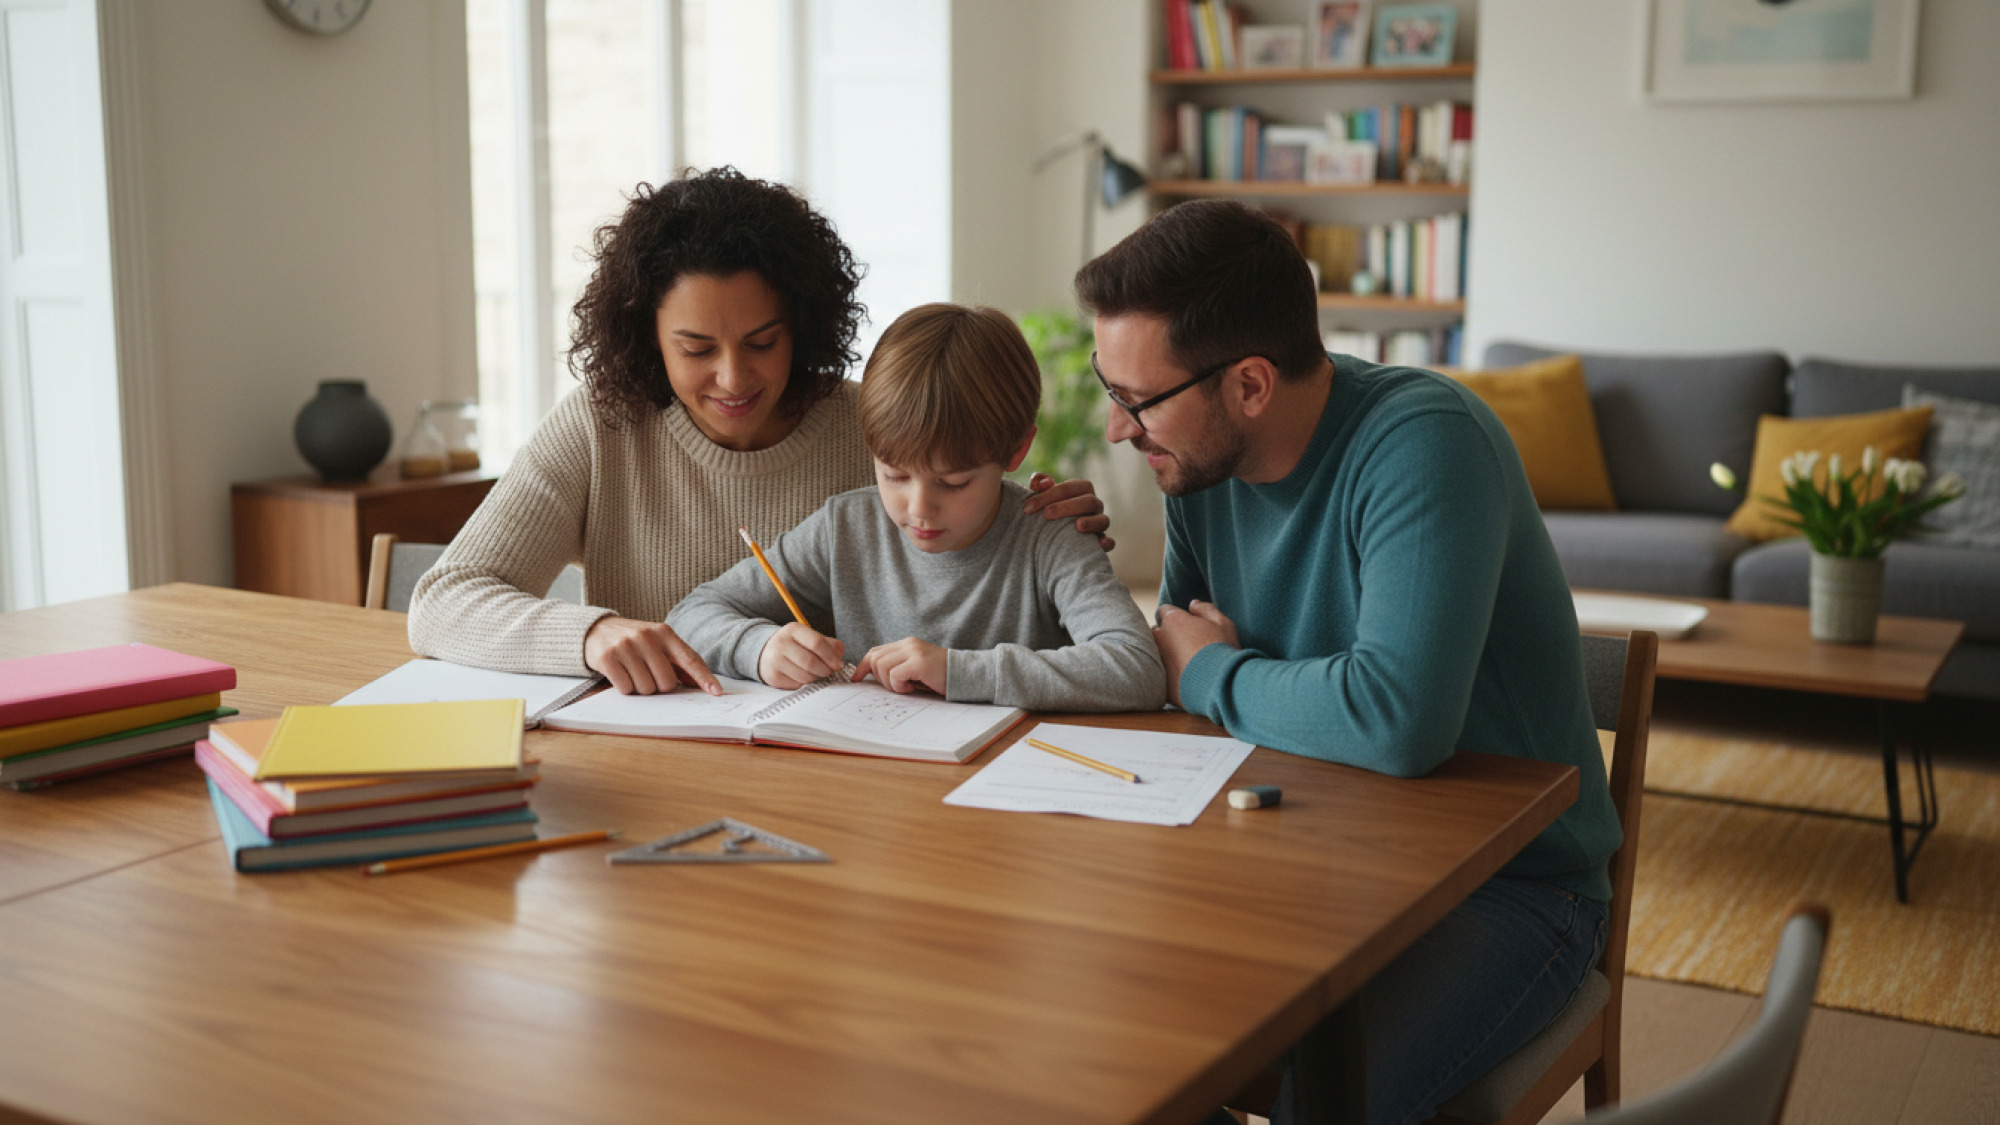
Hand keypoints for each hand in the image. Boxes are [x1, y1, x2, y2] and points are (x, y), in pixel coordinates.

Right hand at [583, 616, 719, 695]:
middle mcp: (646, 637)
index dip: (704, 677)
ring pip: (646, 688)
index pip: (689, 659)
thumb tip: (702, 685)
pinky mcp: (608, 657)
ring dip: (641, 687)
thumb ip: (680, 662)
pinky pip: (626, 688)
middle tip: (648, 674)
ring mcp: (626, 646)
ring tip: (633, 672)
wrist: (597, 629)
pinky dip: (625, 687)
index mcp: (664, 633)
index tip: (716, 692)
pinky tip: (621, 674)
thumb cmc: (635, 641)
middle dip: (659, 686)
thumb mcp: (659, 644)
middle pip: (667, 682)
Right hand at [758, 622, 846, 689]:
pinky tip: (801, 677)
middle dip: (824, 670)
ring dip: (815, 678)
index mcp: (794, 629)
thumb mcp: (811, 638)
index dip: (831, 657)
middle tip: (828, 672)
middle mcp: (781, 642)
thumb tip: (838, 663)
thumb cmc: (797, 646)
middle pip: (810, 662)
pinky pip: (796, 685)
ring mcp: (775, 660)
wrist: (768, 653)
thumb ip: (830, 646)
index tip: (837, 665)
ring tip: (815, 674)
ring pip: (804, 676)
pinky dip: (804, 684)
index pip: (817, 643)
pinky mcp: (772, 676)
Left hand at [854, 637, 947, 695]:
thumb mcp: (914, 669)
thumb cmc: (938, 677)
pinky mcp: (919, 662)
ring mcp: (914, 651)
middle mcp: (908, 644)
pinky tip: (912, 688)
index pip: (875, 651)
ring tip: (906, 687)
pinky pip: (895, 675)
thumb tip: (870, 677)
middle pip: (875, 659)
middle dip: (879, 678)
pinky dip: (899, 686)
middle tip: (896, 687)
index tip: (856, 680)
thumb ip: (896, 667)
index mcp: (905, 644)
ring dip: (890, 683)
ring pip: (882, 666)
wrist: (964, 676)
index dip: (863, 666)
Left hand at [1023, 471, 1114, 551]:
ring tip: (1078, 526)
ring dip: (1091, 522)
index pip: (1068, 488)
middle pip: (1088, 501)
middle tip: (1046, 515)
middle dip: (1066, 507)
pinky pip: (1109, 541)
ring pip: (1103, 520)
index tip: (1028, 508)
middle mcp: (1094, 504)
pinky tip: (1100, 545)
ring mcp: (1100, 522)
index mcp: (1082, 489)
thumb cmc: (1049, 508)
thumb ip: (1039, 484)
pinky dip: (1106, 542)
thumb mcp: (1043, 496)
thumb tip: (1040, 483)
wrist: (1056, 532)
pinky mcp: (1102, 541)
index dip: (1048, 495)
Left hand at [1153, 600, 1239, 708]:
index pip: (1165, 611)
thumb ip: (1206, 610)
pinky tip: (1184, 680)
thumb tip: (1193, 604)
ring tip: (1185, 664)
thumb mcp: (1222, 623)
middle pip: (1157, 632)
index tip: (1185, 625)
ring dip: (1166, 656)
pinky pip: (1160, 676)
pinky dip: (1169, 676)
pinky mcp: (1159, 682)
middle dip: (1167, 636)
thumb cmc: (1223, 650)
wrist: (1220, 685)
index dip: (1175, 617)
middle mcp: (1159, 638)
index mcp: (1173, 620)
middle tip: (1186, 646)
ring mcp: (1157, 661)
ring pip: (1156, 654)